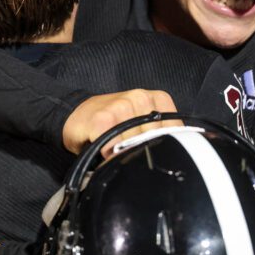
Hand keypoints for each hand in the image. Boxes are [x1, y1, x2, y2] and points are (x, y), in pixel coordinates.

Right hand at [62, 89, 180, 157]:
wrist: (78, 115)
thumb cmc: (114, 123)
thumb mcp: (144, 125)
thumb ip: (161, 135)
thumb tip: (176, 157)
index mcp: (158, 99)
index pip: (174, 133)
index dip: (163, 149)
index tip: (152, 154)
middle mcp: (142, 98)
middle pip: (154, 140)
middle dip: (142, 153)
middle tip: (129, 154)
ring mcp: (122, 105)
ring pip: (135, 145)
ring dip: (124, 155)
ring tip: (115, 151)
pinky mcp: (103, 118)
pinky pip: (114, 147)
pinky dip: (110, 156)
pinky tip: (104, 151)